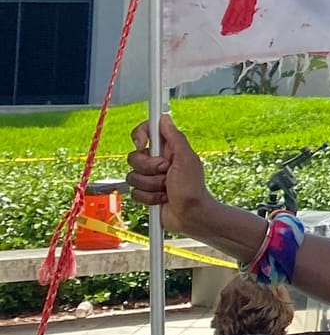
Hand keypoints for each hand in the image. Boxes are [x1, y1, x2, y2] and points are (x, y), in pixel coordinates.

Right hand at [126, 116, 213, 234]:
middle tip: (165, 172)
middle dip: (149, 168)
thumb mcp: (186, 159)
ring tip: (166, 189)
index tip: (144, 145)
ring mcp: (150, 178)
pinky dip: (148, 198)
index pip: (146, 132)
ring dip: (151, 185)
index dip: (140, 136)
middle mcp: (157, 161)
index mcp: (169, 149)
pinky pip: (133, 192)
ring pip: (132, 176)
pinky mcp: (145, 193)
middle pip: (134, 157)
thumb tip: (165, 118)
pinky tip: (162, 199)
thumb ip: (175, 138)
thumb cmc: (193, 189)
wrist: (190, 216)